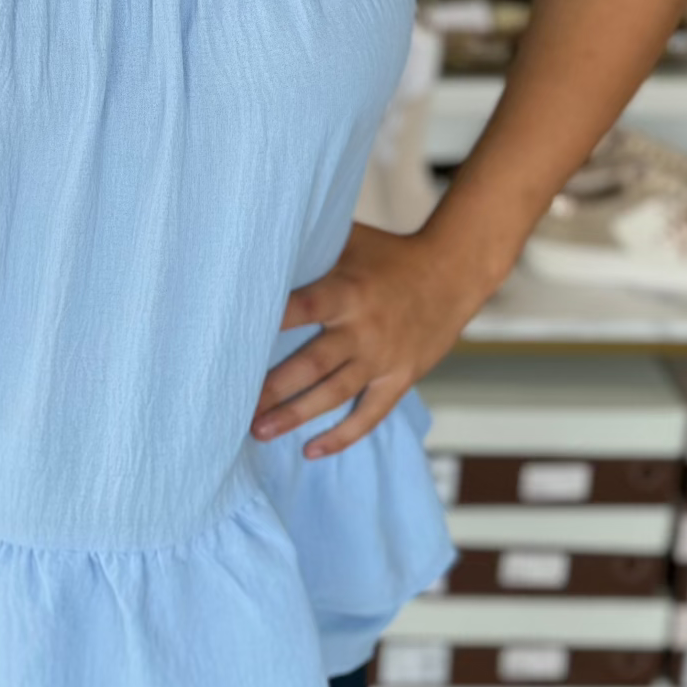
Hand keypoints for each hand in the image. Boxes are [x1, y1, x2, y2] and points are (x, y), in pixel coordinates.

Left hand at [249, 223, 481, 460]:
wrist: (452, 274)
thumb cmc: (391, 254)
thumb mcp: (351, 240)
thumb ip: (312, 245)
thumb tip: (262, 236)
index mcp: (347, 290)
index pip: (303, 308)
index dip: (271, 322)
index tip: (234, 341)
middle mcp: (364, 328)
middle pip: (312, 364)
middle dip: (273, 388)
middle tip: (235, 407)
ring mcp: (382, 358)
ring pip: (334, 394)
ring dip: (295, 415)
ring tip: (260, 430)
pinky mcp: (399, 378)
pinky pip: (369, 415)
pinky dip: (342, 436)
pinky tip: (311, 450)